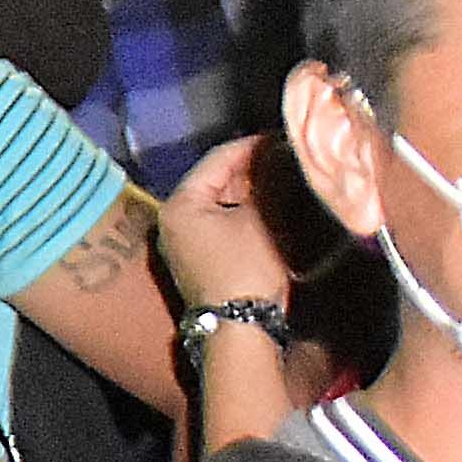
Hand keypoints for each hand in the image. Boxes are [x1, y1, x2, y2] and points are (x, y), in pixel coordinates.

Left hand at [156, 143, 290, 316]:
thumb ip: (267, 185)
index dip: (251, 146)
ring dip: (251, 190)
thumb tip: (278, 158)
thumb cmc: (245, 267)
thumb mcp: (260, 220)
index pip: (217, 159)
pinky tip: (272, 206)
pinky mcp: (200, 257)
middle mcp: (174, 219)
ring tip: (285, 176)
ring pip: (222, 202)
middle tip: (286, 156)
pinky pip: (223, 222)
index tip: (281, 138)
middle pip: (217, 180)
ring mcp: (185, 240)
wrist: (239, 324)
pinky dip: (246, 212)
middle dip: (252, 168)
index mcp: (181, 203)